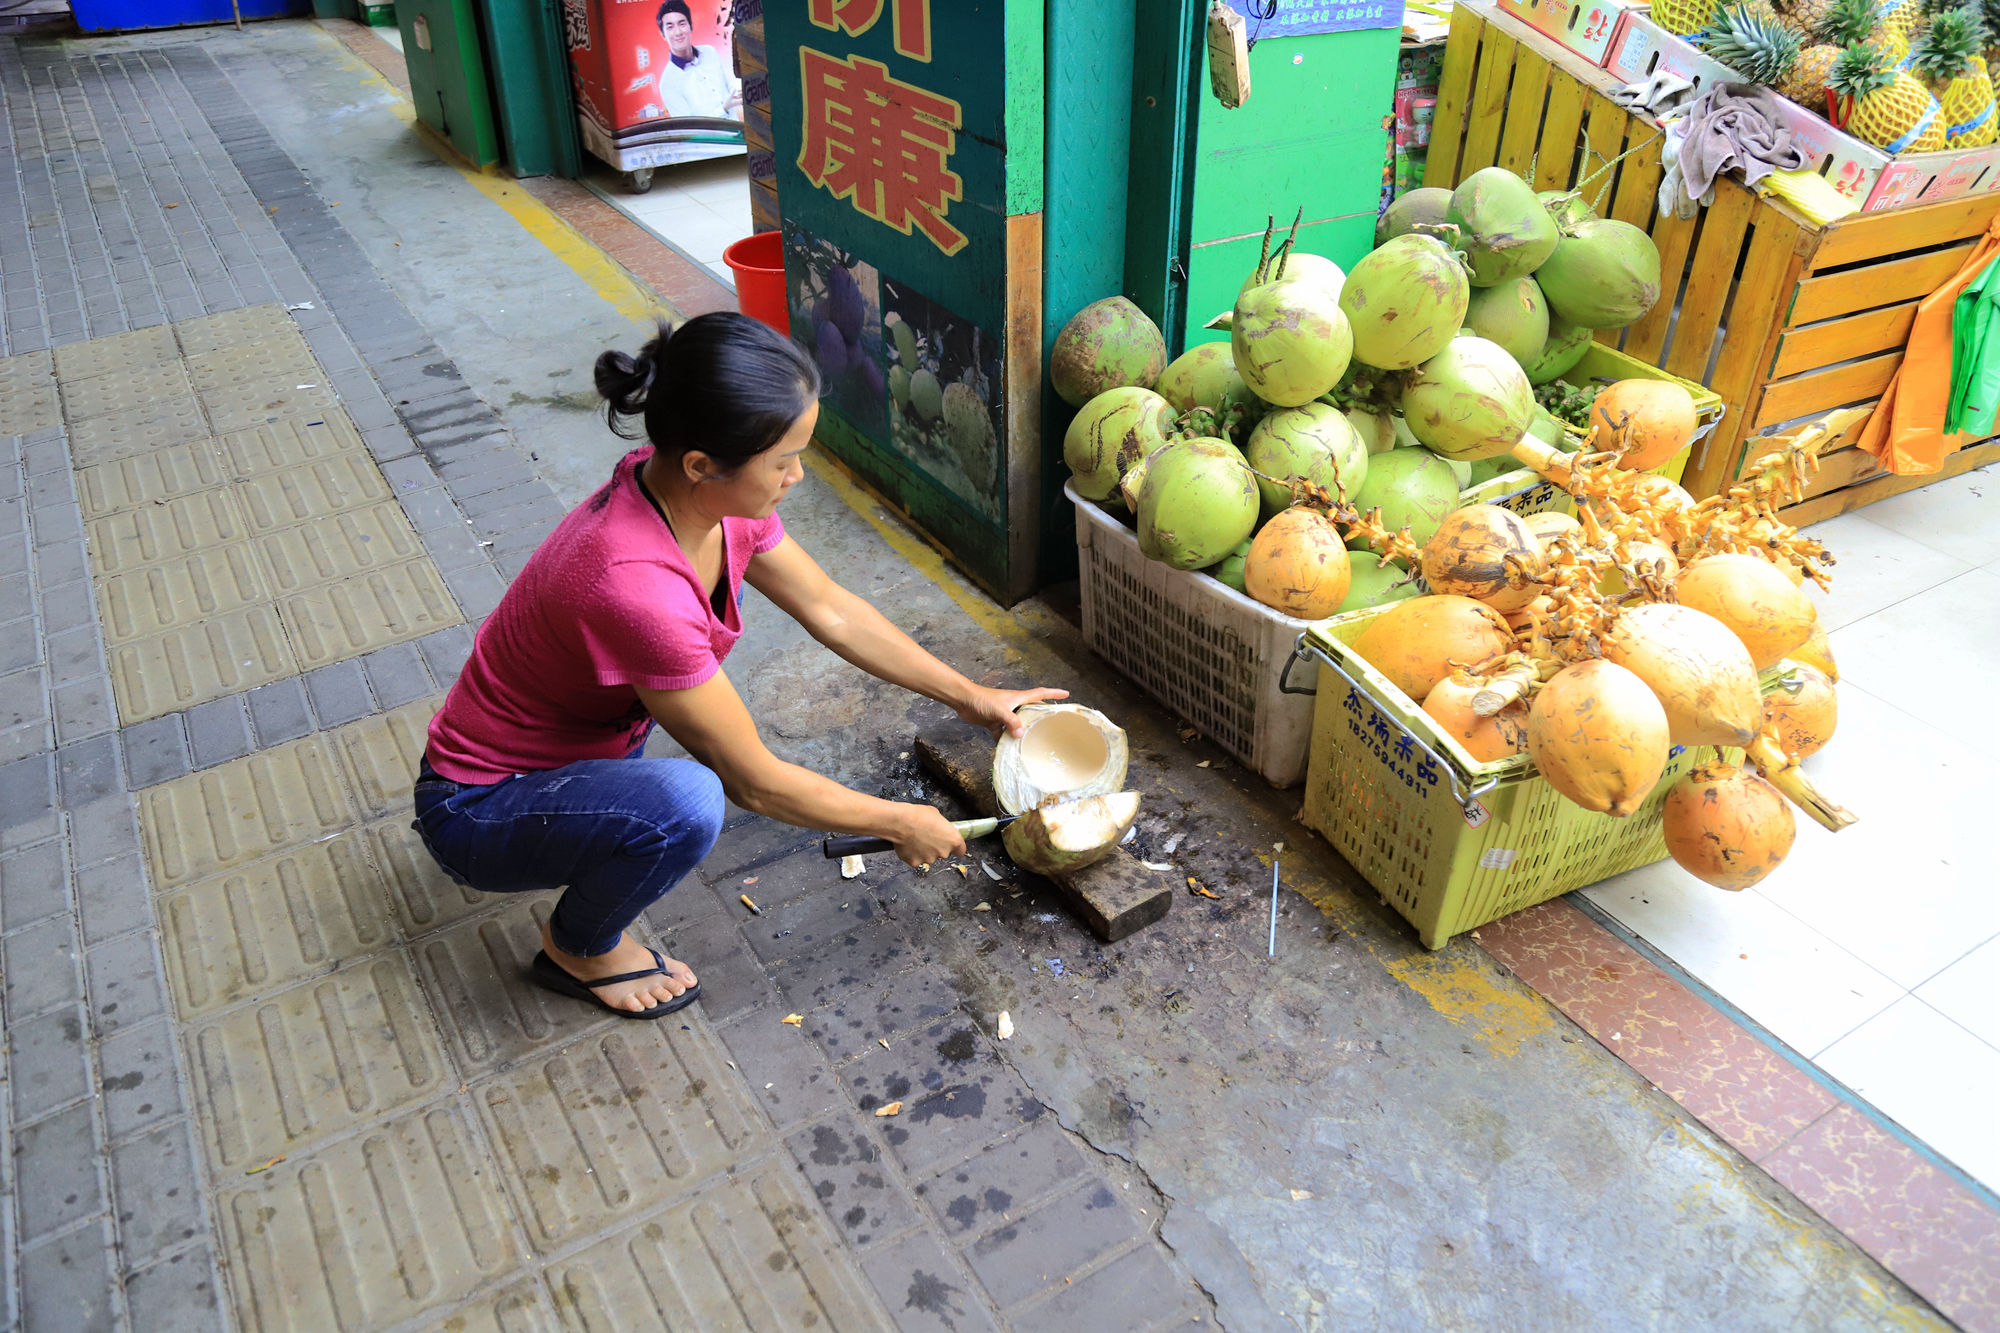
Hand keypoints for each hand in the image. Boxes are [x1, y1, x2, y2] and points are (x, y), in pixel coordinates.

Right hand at [891, 804, 965, 868]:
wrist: (901, 822)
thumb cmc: (919, 815)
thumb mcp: (936, 815)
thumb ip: (941, 826)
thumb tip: (938, 828)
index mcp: (953, 840)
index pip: (960, 850)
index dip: (955, 847)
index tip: (949, 844)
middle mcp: (944, 853)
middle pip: (943, 853)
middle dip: (937, 847)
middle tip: (927, 837)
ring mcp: (929, 859)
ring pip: (929, 857)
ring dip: (924, 851)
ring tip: (915, 840)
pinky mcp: (915, 863)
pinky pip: (915, 859)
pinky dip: (912, 854)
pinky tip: (907, 845)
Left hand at [956, 685, 1070, 738]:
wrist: (964, 701)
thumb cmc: (982, 700)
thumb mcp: (1000, 710)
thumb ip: (1011, 722)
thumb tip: (1021, 735)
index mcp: (1018, 698)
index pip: (1040, 694)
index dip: (1054, 693)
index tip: (1066, 694)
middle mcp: (1013, 705)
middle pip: (1031, 709)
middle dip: (1041, 714)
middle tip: (1052, 723)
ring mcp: (1004, 714)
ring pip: (1017, 724)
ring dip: (1023, 731)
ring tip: (1032, 741)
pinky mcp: (994, 722)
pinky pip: (1002, 733)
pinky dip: (1004, 740)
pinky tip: (1007, 750)